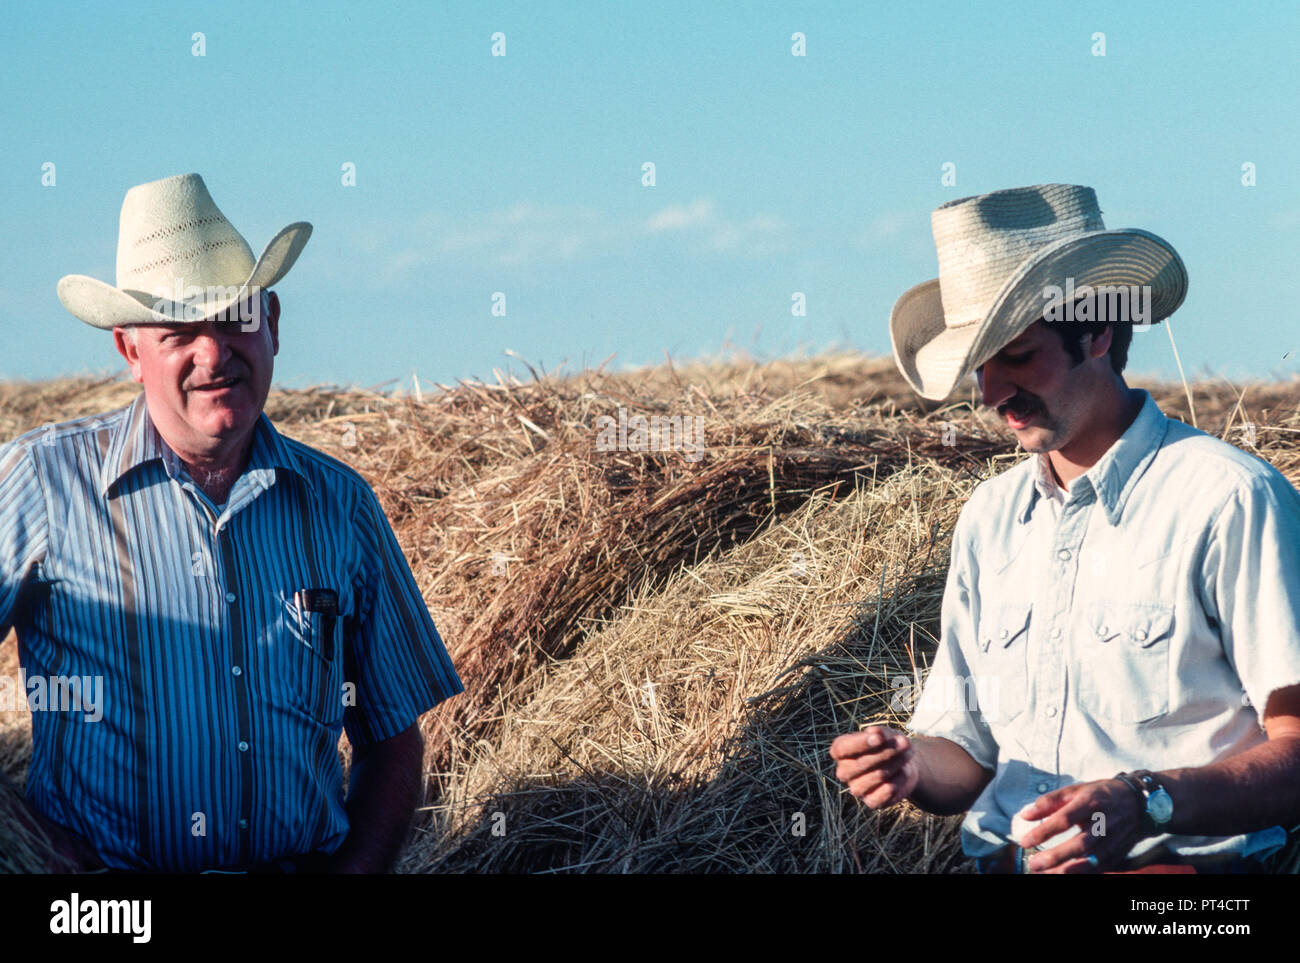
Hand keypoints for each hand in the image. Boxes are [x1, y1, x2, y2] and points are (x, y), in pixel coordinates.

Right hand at [830, 726, 918, 808]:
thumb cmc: (889, 744)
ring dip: (895, 764)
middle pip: (860, 764)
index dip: (860, 743)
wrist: (903, 764)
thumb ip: (880, 733)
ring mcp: (856, 788)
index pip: (842, 749)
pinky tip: (904, 772)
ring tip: (907, 754)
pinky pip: (882, 795)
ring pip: (876, 777)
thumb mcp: (886, 734)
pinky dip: (897, 782)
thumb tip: (875, 732)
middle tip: (904, 743)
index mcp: (840, 751)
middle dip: (885, 752)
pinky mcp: (871, 802)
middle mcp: (844, 771)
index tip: (880, 737)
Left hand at [1017, 778, 1144, 872]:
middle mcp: (1103, 823)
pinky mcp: (1119, 853)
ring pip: (1091, 861)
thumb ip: (1049, 802)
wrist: (1139, 803)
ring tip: (1045, 874)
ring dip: (1067, 870)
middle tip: (1033, 864)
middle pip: (1080, 844)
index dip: (1044, 831)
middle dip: (1056, 857)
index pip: (1065, 819)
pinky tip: (1064, 874)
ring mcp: (1114, 840)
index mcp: (1090, 802)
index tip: (1024, 841)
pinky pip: (1100, 868)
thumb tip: (1025, 815)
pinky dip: (1082, 873)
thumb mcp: (1076, 790)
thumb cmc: (1100, 794)